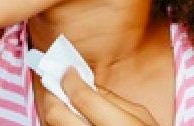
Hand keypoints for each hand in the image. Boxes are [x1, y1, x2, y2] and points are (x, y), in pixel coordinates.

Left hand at [42, 68, 159, 125]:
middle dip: (53, 95)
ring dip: (54, 112)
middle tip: (57, 84)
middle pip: (57, 115)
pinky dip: (58, 125)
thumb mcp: (140, 116)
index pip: (83, 99)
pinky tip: (68, 119)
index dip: (70, 80)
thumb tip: (86, 83)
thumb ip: (113, 99)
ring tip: (61, 102)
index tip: (68, 71)